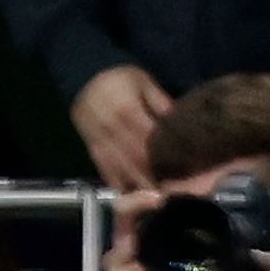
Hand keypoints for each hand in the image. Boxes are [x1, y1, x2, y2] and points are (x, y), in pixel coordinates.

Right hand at [71, 63, 173, 187]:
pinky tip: (131, 192)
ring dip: (139, 184)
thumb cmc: (119, 78)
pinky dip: (117, 182)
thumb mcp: (145, 82)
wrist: (83, 74)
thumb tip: (183, 124)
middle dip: (156, 177)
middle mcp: (111, 129)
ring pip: (121, 168)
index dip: (168, 159)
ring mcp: (99, 140)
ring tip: (157, 196)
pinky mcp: (90, 146)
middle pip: (137, 160)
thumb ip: (162, 103)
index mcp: (127, 112)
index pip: (152, 142)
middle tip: (175, 191)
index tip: (186, 172)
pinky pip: (104, 168)